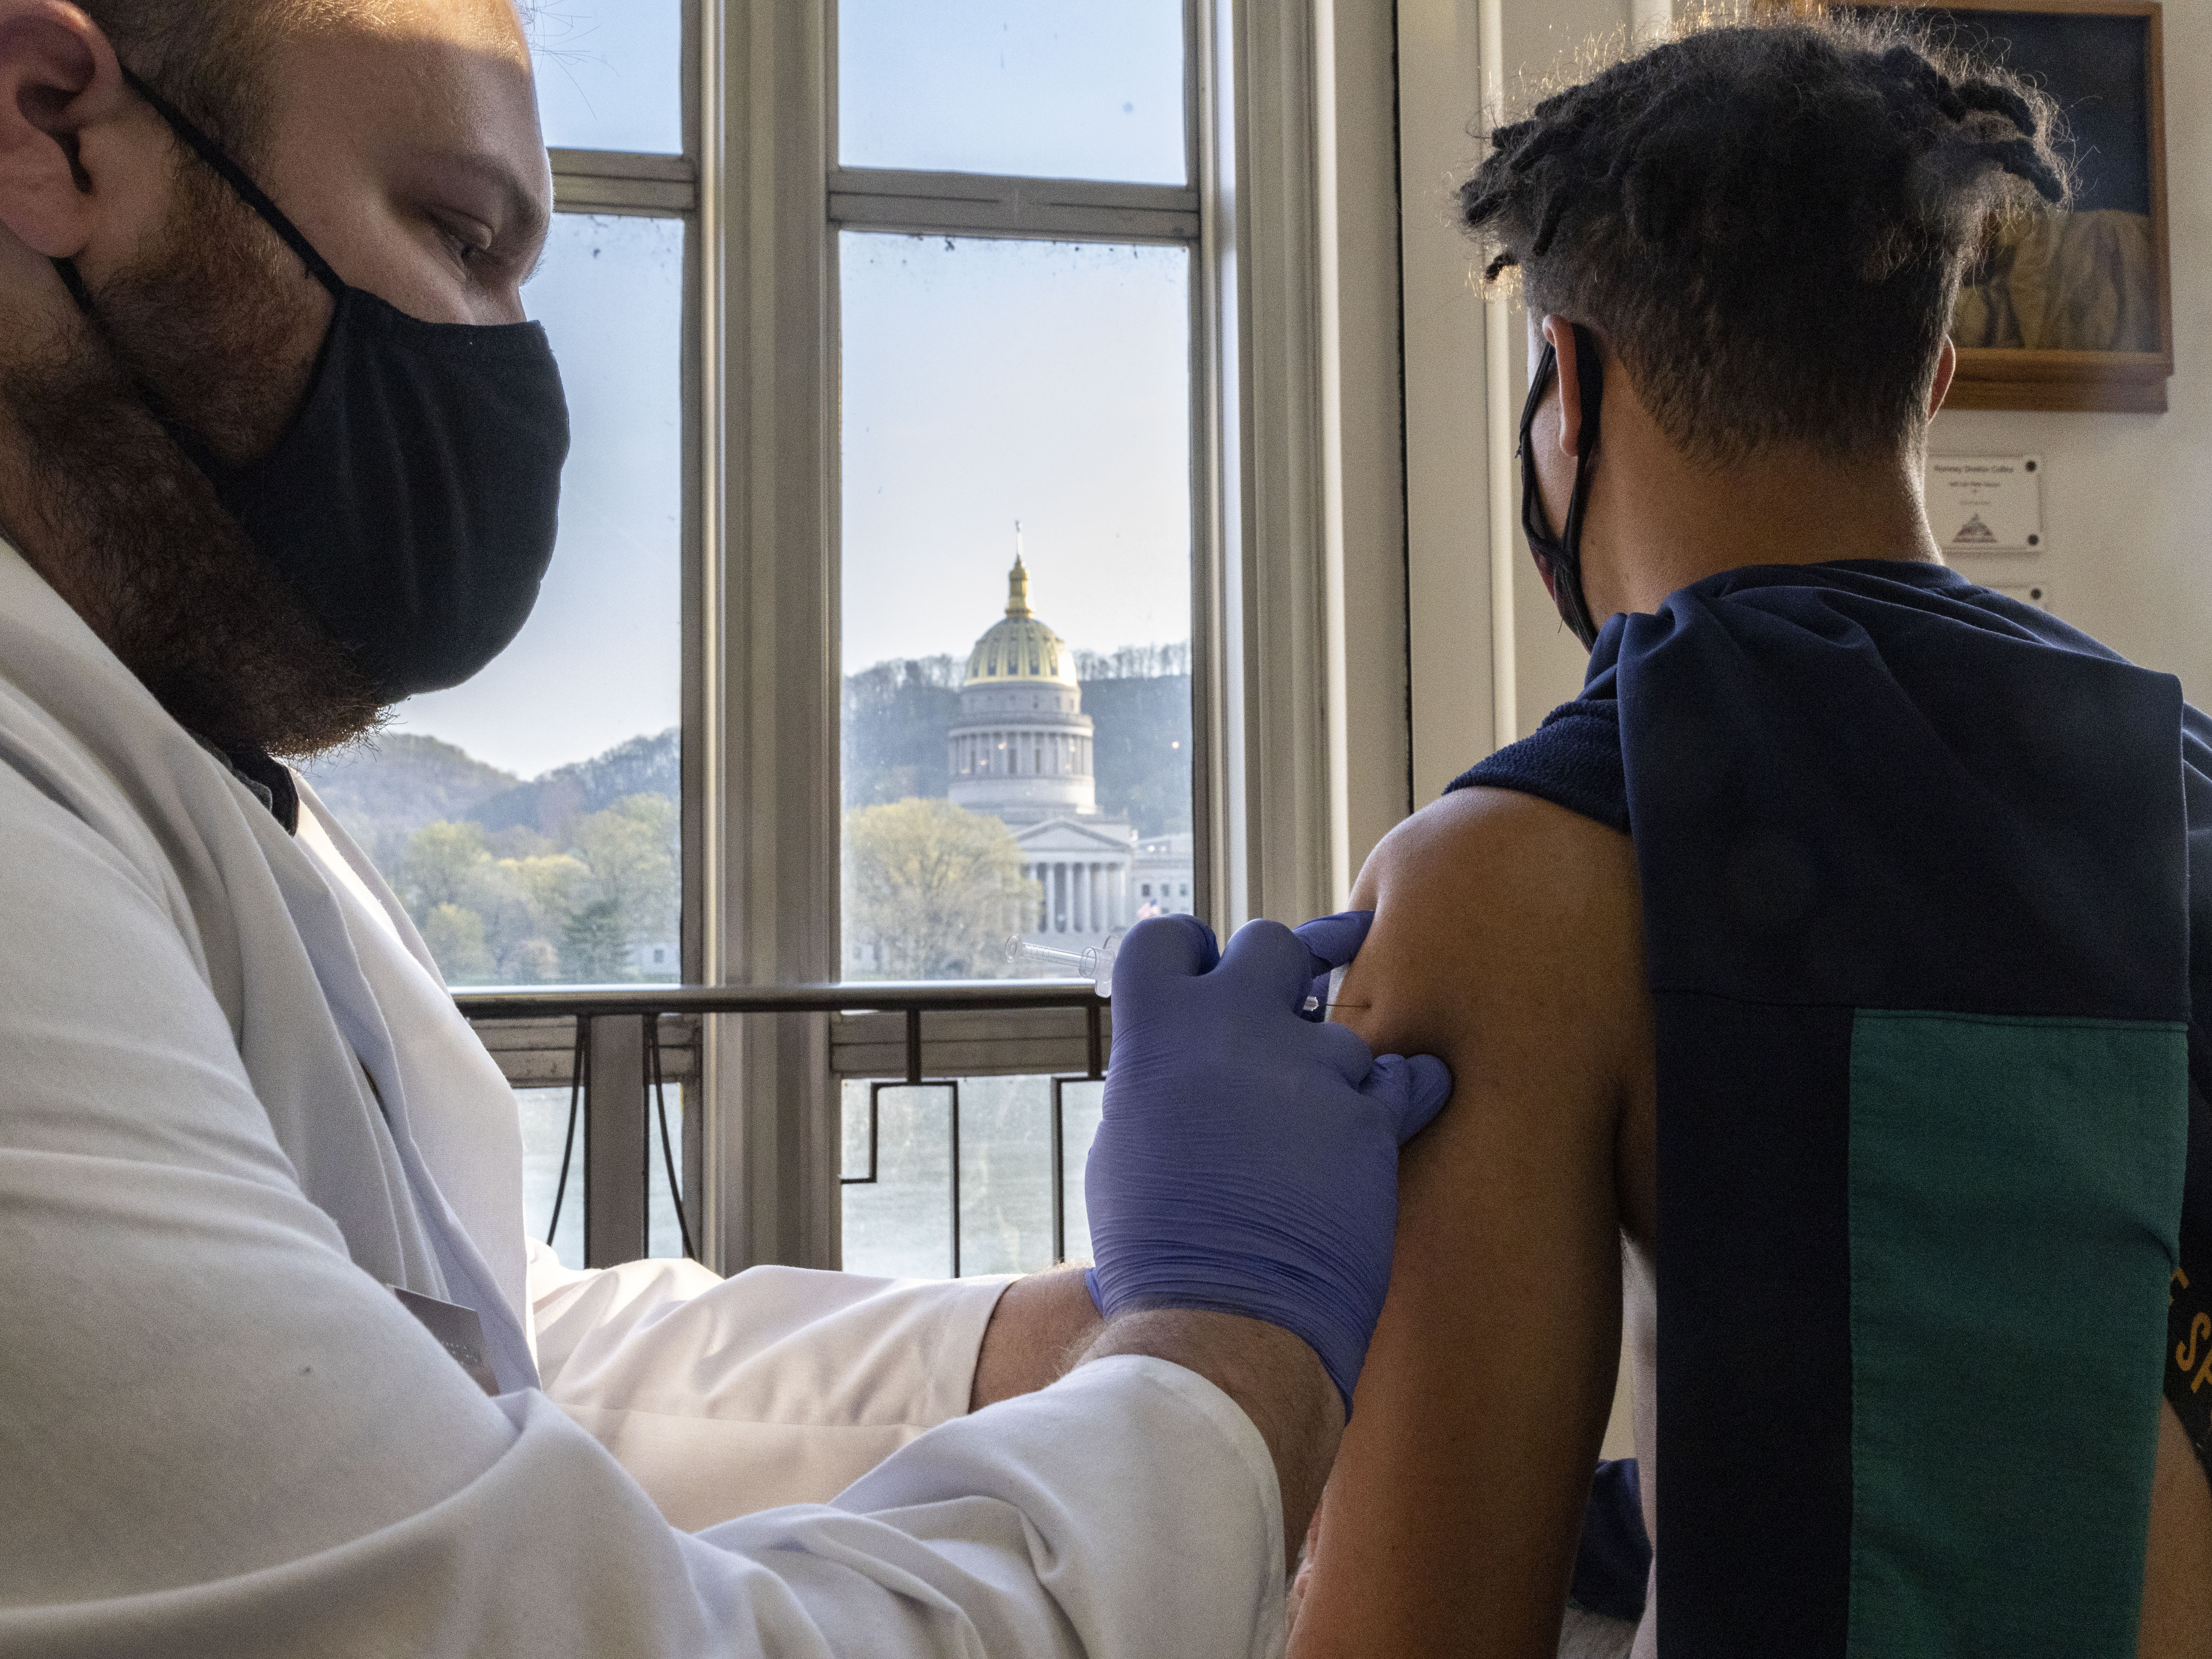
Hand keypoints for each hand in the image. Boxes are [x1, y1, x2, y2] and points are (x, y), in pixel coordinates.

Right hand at [1083, 915, 1452, 1412]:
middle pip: (1270, 943)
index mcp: (1157, 1032)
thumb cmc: (1156, 1252)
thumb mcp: (1123, 1148)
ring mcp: (1308, 1067)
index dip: (1187, 949)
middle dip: (1280, 969)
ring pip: (1342, 1026)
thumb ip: (1155, 1083)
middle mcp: (1234, 1028)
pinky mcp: (1370, 1116)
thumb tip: (1175, 1066)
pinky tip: (1394, 1111)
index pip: (1166, 936)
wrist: (1222, 1322)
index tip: (1201, 972)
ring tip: (1317, 1127)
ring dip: (1333, 1065)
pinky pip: (1405, 1077)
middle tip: (1280, 1007)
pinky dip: (1400, 1094)